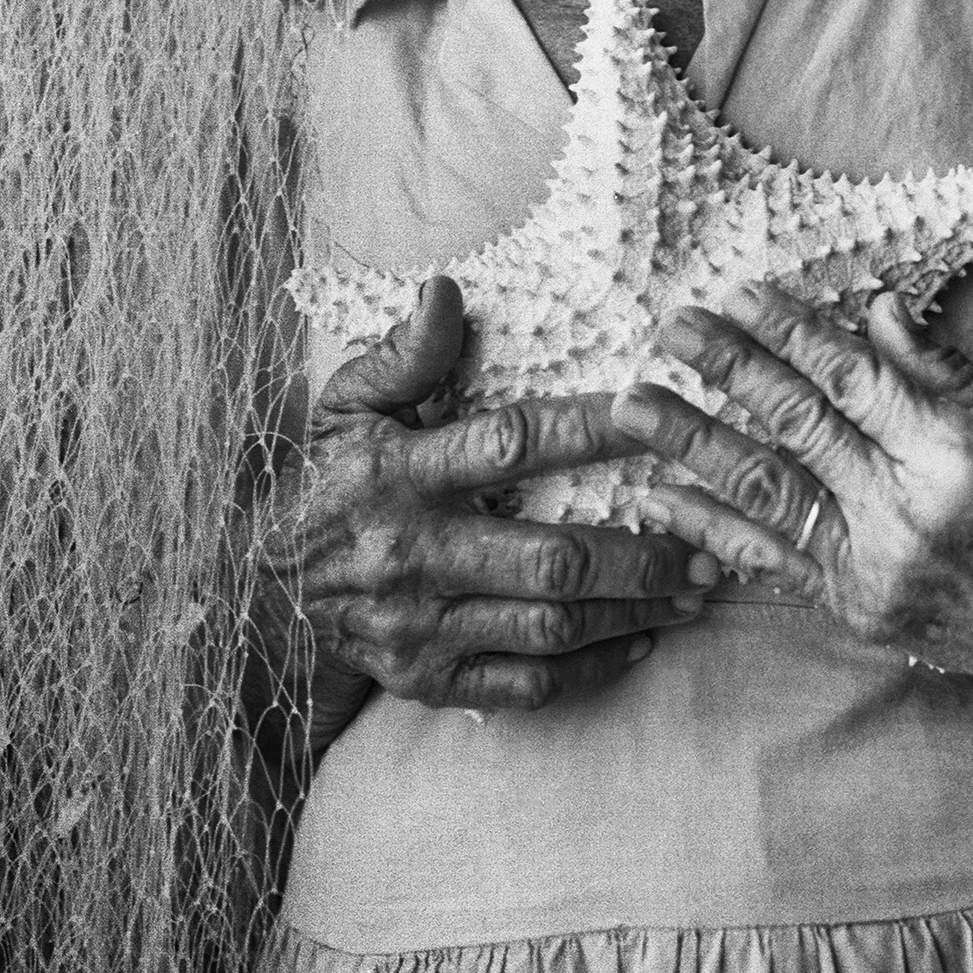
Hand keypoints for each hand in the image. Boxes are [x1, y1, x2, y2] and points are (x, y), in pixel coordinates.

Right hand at [249, 276, 718, 745]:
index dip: (590, 429)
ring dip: (634, 611)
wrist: (260, 596)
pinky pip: (527, 684)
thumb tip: (446, 288)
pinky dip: (592, 669)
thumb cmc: (324, 481)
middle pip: (551, 560)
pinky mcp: (429, 681)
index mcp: (401, 476)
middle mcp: (416, 555)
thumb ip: (405, 353)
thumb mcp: (346, 404)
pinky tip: (642, 640)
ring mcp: (423, 628)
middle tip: (712, 538)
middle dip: (644, 553)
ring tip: (699, 590)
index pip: (512, 445)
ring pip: (551, 628)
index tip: (657, 410)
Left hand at [612, 285, 972, 713]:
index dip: (789, 332)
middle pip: (796, 423)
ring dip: (690, 444)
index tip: (738, 295)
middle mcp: (906, 508)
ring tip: (631, 408)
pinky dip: (707, 530)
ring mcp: (875, 565)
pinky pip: (768, 561)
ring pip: (764, 490)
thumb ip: (940, 369)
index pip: (851, 376)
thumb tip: (875, 305)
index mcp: (953, 449)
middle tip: (669, 328)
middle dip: (725, 369)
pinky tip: (657, 501)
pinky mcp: (857, 608)